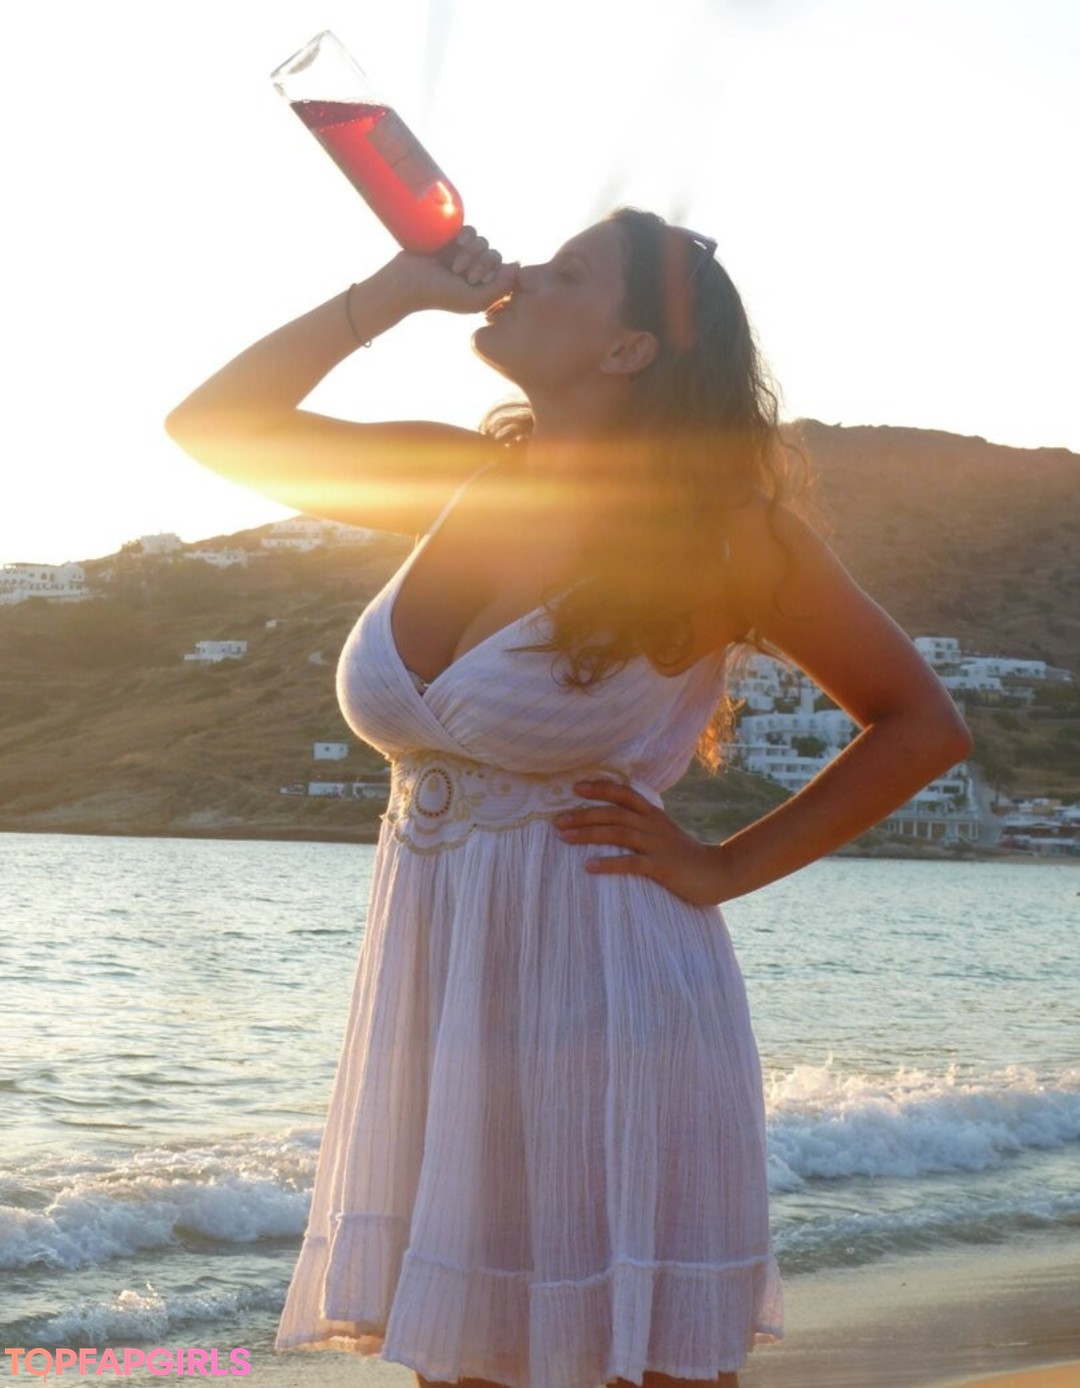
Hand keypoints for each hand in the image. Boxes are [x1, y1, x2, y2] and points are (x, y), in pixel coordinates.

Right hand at [378, 226, 517, 315]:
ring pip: (484, 242)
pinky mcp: (453, 239)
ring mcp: (464, 254)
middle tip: (463, 274)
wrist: (407, 281)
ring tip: (454, 265)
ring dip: (472, 252)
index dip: (496, 273)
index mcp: (483, 288)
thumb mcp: (475, 299)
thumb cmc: (440, 295)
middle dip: (482, 263)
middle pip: (496, 256)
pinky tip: (457, 241)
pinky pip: (472, 230)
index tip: (478, 282)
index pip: (505, 272)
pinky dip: (467, 235)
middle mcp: (476, 270)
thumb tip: (518, 265)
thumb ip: (501, 288)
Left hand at [553, 781, 726, 905]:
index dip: (600, 788)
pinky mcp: (661, 866)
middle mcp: (652, 825)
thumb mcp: (663, 832)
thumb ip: (642, 823)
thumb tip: (613, 819)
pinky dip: (608, 863)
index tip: (575, 787)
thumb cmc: (684, 854)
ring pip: (617, 833)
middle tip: (557, 820)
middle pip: (613, 813)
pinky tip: (589, 866)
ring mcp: (657, 844)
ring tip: (564, 837)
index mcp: (653, 814)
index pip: (623, 793)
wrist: (716, 872)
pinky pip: (630, 863)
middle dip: (583, 814)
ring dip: (588, 834)